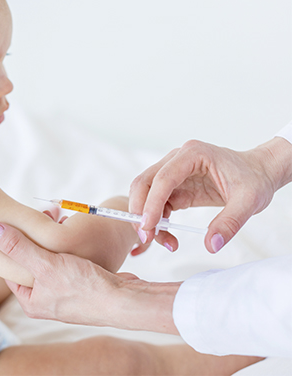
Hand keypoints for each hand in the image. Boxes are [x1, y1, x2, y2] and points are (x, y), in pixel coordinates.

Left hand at [0, 222, 179, 332]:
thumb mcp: (45, 264)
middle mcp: (45, 301)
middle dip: (34, 239)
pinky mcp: (81, 286)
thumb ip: (16, 247)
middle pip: (30, 263)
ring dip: (51, 240)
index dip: (11, 243)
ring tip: (55, 218)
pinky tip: (71, 231)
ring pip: (49, 260)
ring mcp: (64, 295)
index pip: (11, 268)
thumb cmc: (85, 287)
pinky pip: (66, 262)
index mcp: (30, 302)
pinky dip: (66, 247)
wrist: (126, 300)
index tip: (13, 222)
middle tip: (38, 217)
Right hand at [129, 138, 290, 252]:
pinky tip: (168, 235)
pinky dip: (157, 220)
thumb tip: (211, 245)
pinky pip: (157, 203)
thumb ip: (229, 223)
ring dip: (147, 218)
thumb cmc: (255, 179)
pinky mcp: (175, 185)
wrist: (260, 172)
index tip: (148, 227)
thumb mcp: (249, 202)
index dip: (152, 203)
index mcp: (193, 154)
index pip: (163, 178)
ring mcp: (174, 172)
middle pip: (144, 183)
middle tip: (146, 237)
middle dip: (140, 211)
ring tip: (163, 241)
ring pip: (146, 194)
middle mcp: (178, 159)